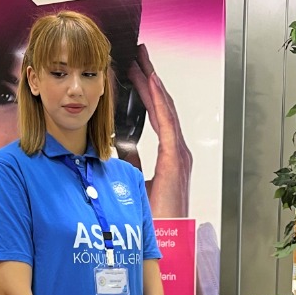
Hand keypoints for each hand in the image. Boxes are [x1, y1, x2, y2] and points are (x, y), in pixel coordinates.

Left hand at [129, 44, 191, 218]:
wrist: (167, 240)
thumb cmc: (154, 219)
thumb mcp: (134, 186)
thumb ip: (129, 166)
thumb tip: (115, 152)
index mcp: (170, 157)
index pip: (158, 116)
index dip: (147, 92)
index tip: (136, 72)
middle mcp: (178, 151)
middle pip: (164, 106)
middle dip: (151, 79)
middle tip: (139, 54)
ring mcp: (179, 153)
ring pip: (166, 109)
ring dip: (153, 83)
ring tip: (142, 60)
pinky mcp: (175, 159)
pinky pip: (166, 122)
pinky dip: (158, 100)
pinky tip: (150, 83)